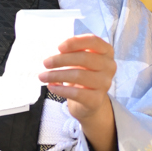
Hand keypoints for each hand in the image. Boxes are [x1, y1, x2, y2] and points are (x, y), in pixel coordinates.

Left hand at [40, 36, 117, 150]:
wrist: (92, 109)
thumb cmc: (82, 81)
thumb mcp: (79, 64)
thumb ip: (72, 53)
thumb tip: (49, 46)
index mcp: (106, 54)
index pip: (95, 41)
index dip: (77, 41)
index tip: (59, 45)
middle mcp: (109, 68)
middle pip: (85, 58)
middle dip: (62, 59)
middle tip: (45, 62)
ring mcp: (105, 85)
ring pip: (81, 75)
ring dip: (58, 74)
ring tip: (42, 76)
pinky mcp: (97, 101)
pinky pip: (79, 93)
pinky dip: (63, 88)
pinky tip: (51, 87)